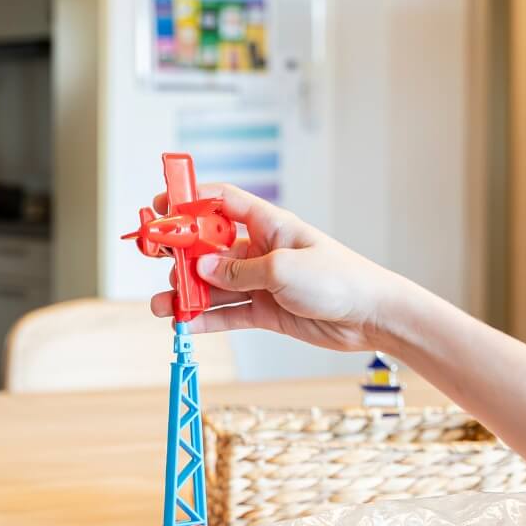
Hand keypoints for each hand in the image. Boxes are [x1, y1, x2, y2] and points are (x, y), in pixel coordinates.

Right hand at [148, 184, 400, 351]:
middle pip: (209, 248)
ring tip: (161, 306)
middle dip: (180, 255)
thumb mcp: (283, 269)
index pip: (221, 203)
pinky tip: (184, 325)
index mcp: (268, 225)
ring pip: (213, 286)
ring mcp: (260, 282)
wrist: (370, 315)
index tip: (161, 206)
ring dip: (186, 295)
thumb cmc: (338, 279)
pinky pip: (226, 314)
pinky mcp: (264, 311)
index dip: (190, 200)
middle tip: (156, 261)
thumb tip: (202, 271)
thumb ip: (239, 272)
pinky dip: (205, 320)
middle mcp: (260, 251)